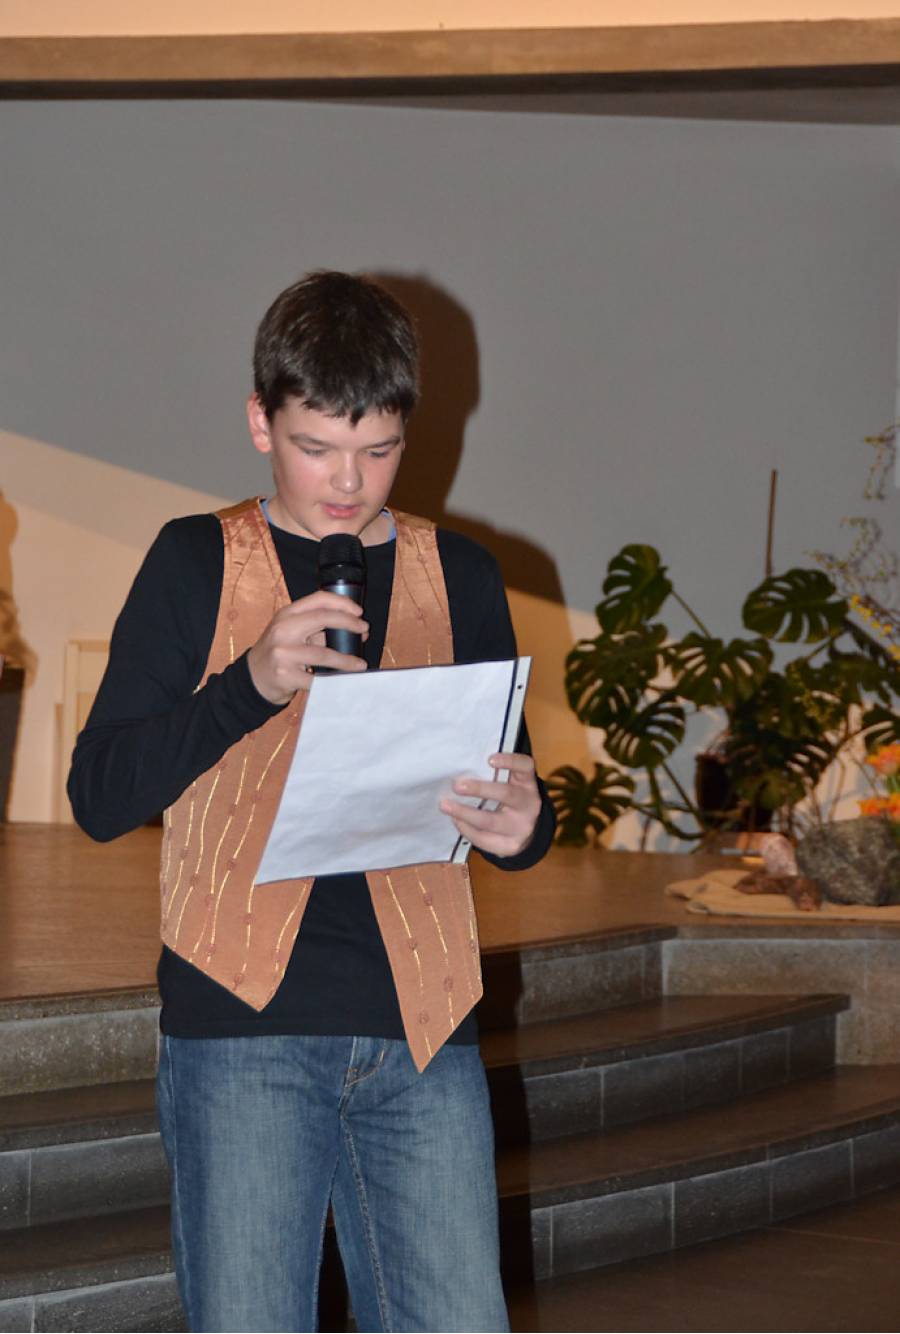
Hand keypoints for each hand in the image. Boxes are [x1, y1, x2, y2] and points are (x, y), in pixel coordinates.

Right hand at [247, 591, 367, 704]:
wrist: (253, 678)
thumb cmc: (278, 652)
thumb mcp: (290, 634)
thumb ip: (316, 629)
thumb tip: (353, 631)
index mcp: (286, 615)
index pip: (318, 600)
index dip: (342, 603)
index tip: (358, 611)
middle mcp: (283, 630)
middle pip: (323, 618)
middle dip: (349, 623)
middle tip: (365, 630)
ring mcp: (283, 653)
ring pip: (324, 654)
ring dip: (347, 660)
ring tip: (360, 665)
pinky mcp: (285, 676)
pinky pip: (317, 679)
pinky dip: (333, 680)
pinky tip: (343, 680)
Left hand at [440, 753, 540, 858]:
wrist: (527, 832)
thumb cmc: (510, 800)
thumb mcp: (511, 784)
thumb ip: (495, 775)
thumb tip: (461, 768)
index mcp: (527, 783)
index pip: (525, 766)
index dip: (509, 761)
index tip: (489, 759)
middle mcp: (529, 804)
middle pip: (506, 794)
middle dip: (479, 789)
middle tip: (457, 786)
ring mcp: (521, 827)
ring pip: (490, 821)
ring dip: (464, 813)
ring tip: (445, 805)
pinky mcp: (511, 845)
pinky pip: (484, 838)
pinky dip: (466, 829)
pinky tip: (456, 820)